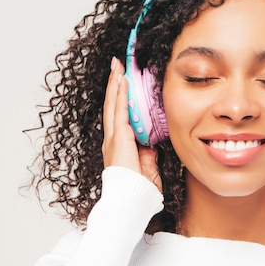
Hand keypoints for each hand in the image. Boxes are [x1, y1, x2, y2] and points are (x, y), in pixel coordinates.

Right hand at [102, 57, 161, 191]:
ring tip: (117, 67)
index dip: (120, 97)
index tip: (122, 80)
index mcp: (119, 144)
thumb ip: (148, 152)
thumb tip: (152, 141)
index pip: (119, 115)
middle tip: (117, 66)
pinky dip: (121, 95)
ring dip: (115, 84)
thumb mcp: (147, 165)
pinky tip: (123, 81)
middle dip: (115, 84)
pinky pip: (120, 112)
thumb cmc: (138, 188)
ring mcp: (113, 138)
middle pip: (112, 105)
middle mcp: (112, 139)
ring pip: (113, 104)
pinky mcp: (118, 138)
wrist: (131, 200)